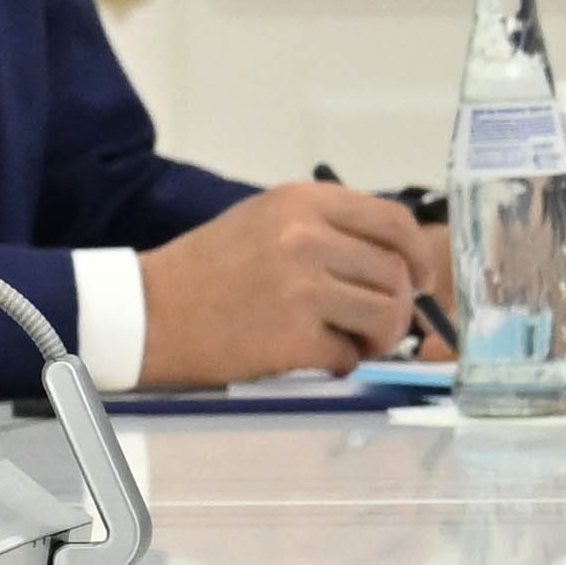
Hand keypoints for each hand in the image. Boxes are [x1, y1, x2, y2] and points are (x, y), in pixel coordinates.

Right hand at [138, 183, 450, 386]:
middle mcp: (307, 239)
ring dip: (378, 337)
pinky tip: (316, 357)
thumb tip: (389, 260)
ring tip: (351, 342)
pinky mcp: (294, 337)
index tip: (419, 277)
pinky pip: (350, 354)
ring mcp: (303, 289)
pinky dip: (342, 361)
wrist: (145, 313)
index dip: (417, 254)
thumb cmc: (203, 270)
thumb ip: (323, 228)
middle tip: (375, 323)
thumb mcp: (263, 222)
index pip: (393, 222)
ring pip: (386, 315)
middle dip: (398, 305)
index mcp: (302, 203)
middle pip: (395, 274)